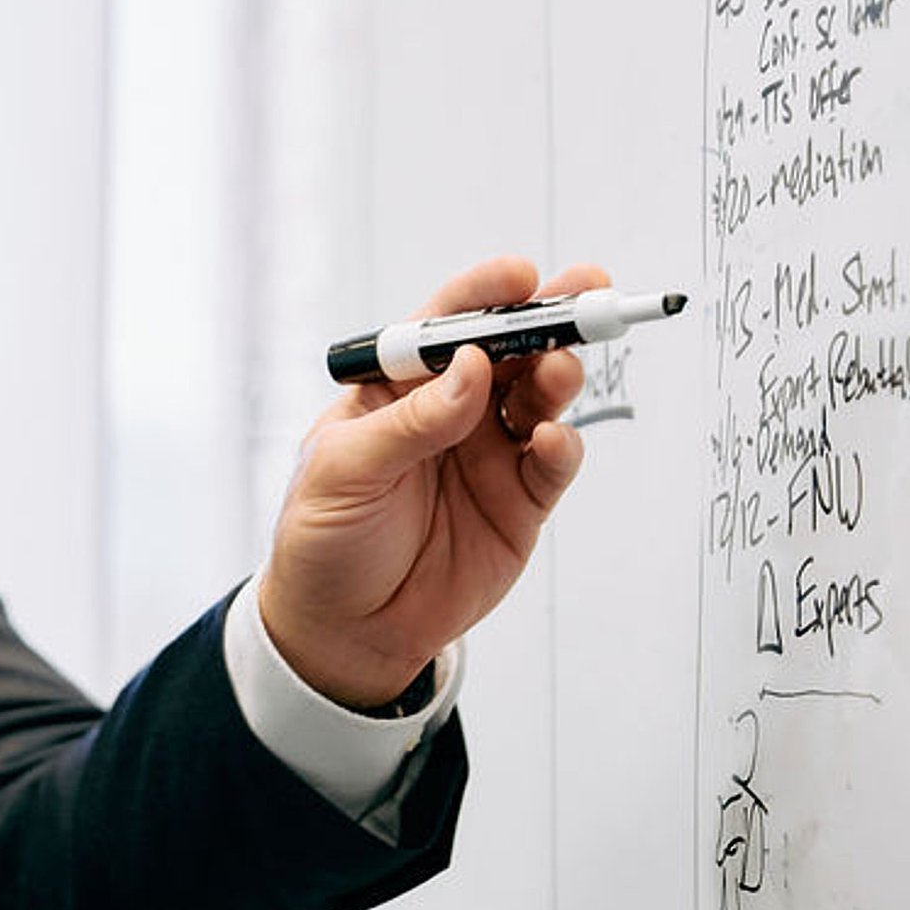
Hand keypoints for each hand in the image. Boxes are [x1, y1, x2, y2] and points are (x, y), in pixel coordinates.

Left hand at [258, 256, 608, 708]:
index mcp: (397, 387)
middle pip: (509, 350)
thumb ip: (410, 423)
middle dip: (549, 319)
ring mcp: (489, 453)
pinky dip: (562, 444)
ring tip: (559, 371)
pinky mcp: (520, 503)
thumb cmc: (325, 539)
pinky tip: (552, 439)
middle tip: (584, 296)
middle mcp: (451, 410)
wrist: (344, 631)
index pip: (446, 325)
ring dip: (557, 375)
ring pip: (539, 396)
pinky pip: (553, 462)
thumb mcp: (344, 472)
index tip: (521, 277)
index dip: (485, 295)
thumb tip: (470, 368)